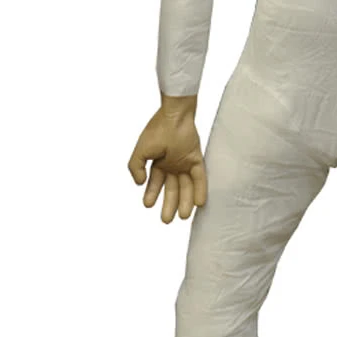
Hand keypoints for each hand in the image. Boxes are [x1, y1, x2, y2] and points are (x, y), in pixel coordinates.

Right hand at [128, 95, 206, 223]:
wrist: (174, 116)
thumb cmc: (157, 130)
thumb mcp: (141, 150)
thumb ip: (136, 167)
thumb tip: (140, 183)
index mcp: (159, 163)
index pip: (156, 183)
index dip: (152, 194)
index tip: (148, 205)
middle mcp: (172, 165)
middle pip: (172, 189)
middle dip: (169, 204)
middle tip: (166, 221)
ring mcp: (185, 163)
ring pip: (186, 186)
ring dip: (185, 201)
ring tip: (183, 217)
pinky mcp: (197, 159)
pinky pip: (200, 177)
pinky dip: (200, 189)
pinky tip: (199, 203)